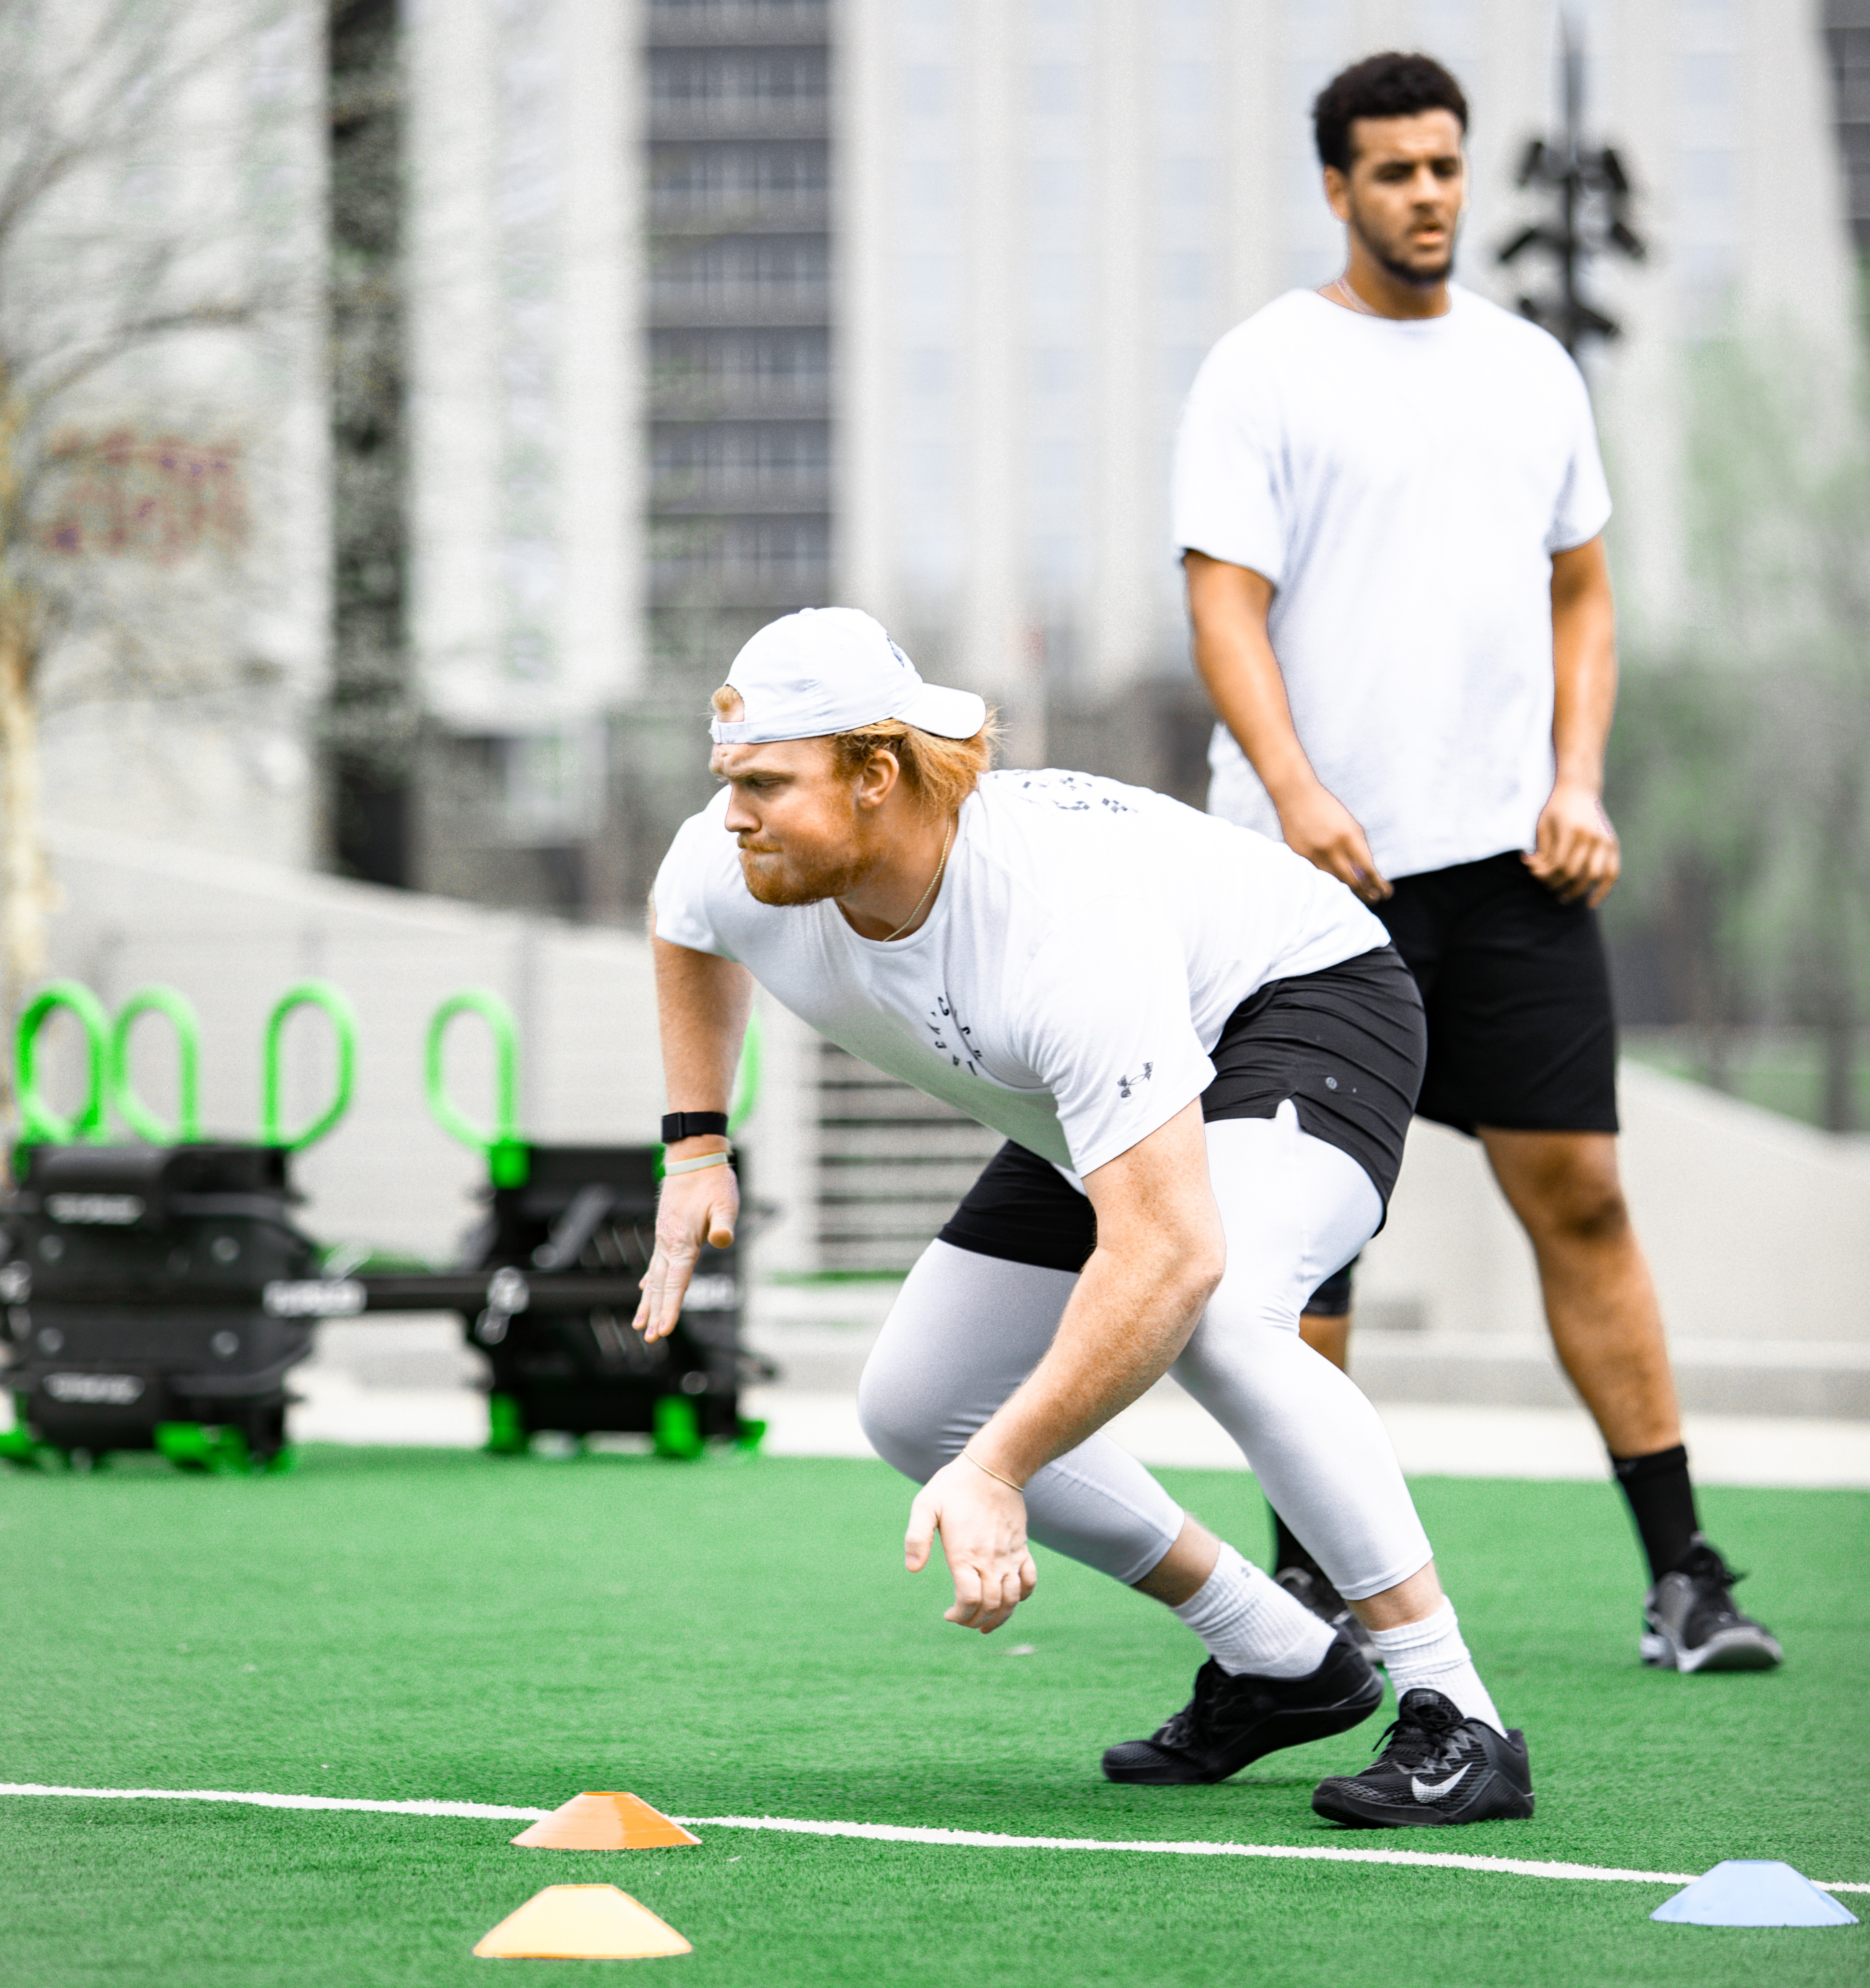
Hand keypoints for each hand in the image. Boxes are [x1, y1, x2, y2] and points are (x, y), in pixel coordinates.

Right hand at [633, 1159, 737, 1342]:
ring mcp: (664, 1238)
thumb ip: (723, 1224)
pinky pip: (655, 1263)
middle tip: (651, 1339)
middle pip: (660, 1287)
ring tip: (639, 1325)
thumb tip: (723, 1240)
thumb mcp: (726, 1202)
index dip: (670, 1309)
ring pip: (653, 1278)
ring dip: (648, 1302)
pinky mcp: (665, 1232)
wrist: (694, 1159)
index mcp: (683, 1242)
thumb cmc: (714, 1182)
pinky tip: (644, 1289)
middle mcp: (669, 1244)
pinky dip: (649, 1281)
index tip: (663, 1331)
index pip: (676, 1283)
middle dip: (655, 1314)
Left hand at [904, 1454, 1038, 1632]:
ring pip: (1012, 1600)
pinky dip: (1022, 1596)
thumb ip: (916, 1537)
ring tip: (985, 1624)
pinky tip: (1010, 1601)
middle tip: (962, 1620)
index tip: (948, 1614)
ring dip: (1000, 1617)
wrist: (993, 1466)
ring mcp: (1009, 1555)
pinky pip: (1029, 1580)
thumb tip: (912, 1569)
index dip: (960, 1615)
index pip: (970, 1600)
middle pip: (992, 1605)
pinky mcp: (1021, 1548)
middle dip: (976, 1621)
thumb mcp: (926, 1505)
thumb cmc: (954, 1486)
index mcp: (965, 1554)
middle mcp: (990, 1559)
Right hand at [1274, 781, 1391, 901]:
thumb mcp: (1350, 825)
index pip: (1369, 869)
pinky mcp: (1300, 857)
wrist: (1296, 796)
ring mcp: (1314, 854)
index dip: (1379, 884)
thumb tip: (1369, 875)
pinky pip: (1318, 877)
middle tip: (1374, 899)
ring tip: (1359, 897)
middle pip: (1353, 881)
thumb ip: (1359, 848)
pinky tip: (1336, 887)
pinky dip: (1329, 884)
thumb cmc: (1328, 809)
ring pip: (1334, 883)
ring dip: (1349, 893)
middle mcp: (1332, 847)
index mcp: (1349, 836)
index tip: (1386, 891)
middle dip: (1366, 894)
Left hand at [1524, 781, 1619, 906]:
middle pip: (1574, 872)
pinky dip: (1603, 889)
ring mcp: (1605, 840)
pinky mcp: (1613, 844)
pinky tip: (1591, 902)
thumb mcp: (1543, 824)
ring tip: (1564, 897)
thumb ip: (1541, 849)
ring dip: (1578, 891)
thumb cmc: (1556, 808)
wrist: (1579, 790)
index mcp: (1571, 830)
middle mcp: (1591, 836)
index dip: (1545, 874)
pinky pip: (1612, 873)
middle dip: (1557, 883)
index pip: (1558, 864)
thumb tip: (1534, 872)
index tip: (1534, 875)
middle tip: (1548, 888)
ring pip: (1594, 876)